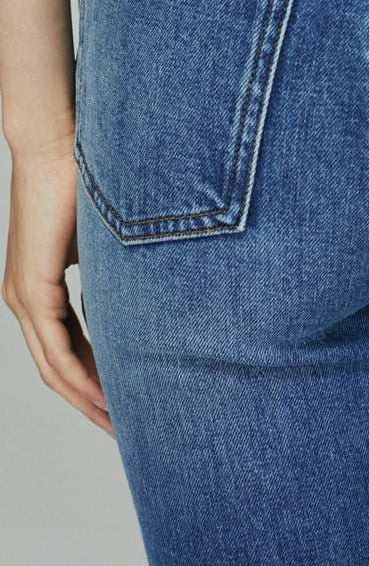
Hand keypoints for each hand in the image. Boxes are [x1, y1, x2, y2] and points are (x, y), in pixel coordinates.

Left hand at [2, 128, 113, 437]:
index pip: (66, 349)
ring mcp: (24, 295)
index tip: (124, 403)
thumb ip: (112, 273)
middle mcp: (24, 298)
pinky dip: (80, 374)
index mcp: (39, 288)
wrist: (57, 141)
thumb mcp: (103, 241)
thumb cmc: (84, 178)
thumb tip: (142, 297)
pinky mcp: (31, 287)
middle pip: (56, 370)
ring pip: (53, 366)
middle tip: (123, 429)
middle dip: (90, 403)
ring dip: (85, 398)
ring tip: (117, 423)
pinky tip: (103, 393)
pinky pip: (56, 346)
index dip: (94, 381)